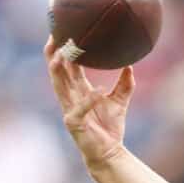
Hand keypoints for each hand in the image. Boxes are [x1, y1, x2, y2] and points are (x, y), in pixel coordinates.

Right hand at [44, 36, 134, 165]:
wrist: (110, 152)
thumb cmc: (111, 127)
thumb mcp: (120, 101)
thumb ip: (125, 84)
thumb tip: (131, 65)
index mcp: (78, 90)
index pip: (66, 66)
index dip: (62, 49)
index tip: (63, 30)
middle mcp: (69, 97)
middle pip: (55, 71)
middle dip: (53, 53)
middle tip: (55, 34)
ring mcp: (69, 109)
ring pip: (59, 86)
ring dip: (59, 70)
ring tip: (62, 55)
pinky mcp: (74, 124)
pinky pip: (79, 109)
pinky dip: (89, 100)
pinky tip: (97, 90)